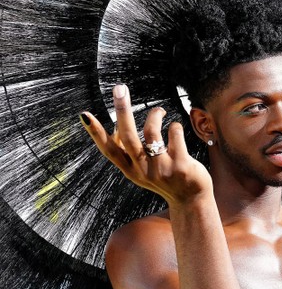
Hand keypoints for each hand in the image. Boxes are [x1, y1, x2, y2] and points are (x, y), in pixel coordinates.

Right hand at [80, 84, 212, 204]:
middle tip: (120, 88)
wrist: (190, 200)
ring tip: (160, 111)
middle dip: (122, 110)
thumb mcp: (142, 170)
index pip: (108, 149)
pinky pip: (174, 134)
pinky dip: (174, 126)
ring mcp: (162, 169)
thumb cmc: (165, 178)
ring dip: (155, 115)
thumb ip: (130, 153)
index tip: (84, 115)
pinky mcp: (181, 166)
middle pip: (128, 136)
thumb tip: (118, 126)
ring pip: (152, 132)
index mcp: (130, 170)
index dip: (96, 132)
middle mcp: (142, 170)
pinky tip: (175, 127)